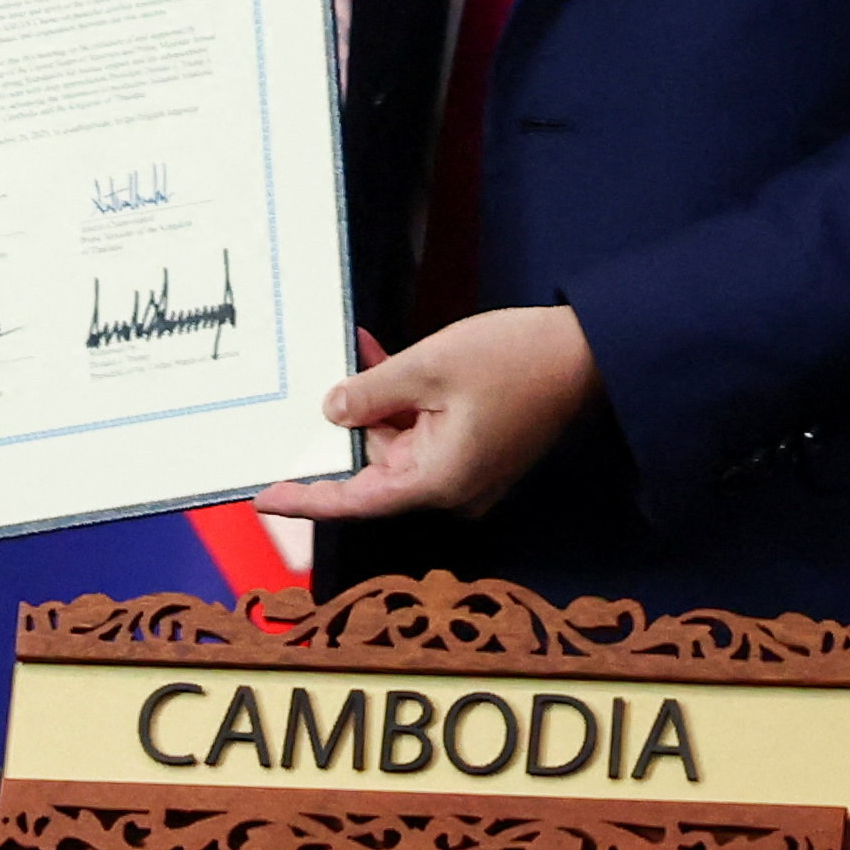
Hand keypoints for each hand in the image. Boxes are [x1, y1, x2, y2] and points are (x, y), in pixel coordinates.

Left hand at [252, 311, 599, 522]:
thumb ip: (372, 393)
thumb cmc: (514, 360)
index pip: (357, 500)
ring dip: (380, 401)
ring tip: (369, 349)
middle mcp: (452, 488)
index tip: (264, 497)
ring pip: (399, 440)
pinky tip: (385, 358)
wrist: (585, 354)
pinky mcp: (476, 451)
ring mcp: (467, 472)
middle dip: (354, 418)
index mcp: (438, 480)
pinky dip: (404, 401)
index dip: (307, 499)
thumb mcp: (428, 368)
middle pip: (378, 462)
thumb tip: (333, 413)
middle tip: (335, 370)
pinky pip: (423, 431)